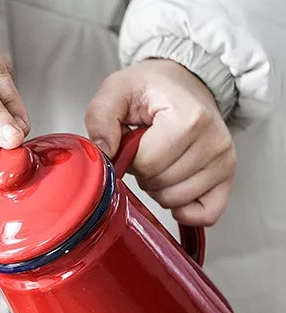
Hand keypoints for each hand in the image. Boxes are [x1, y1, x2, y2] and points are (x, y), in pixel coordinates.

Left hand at [85, 59, 235, 225]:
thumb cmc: (153, 89)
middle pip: (160, 185)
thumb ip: (101, 117)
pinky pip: (206, 214)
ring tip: (162, 161)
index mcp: (189, 119)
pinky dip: (185, 210)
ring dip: (159, 189)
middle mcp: (213, 141)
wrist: (184, 82)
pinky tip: (174, 189)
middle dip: (144, 174)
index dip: (130, 159)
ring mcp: (223, 161)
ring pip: (175, 201)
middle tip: (149, 151)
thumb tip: (104, 151)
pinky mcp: (226, 176)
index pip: (147, 164)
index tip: (134, 142)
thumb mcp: (117, 91)